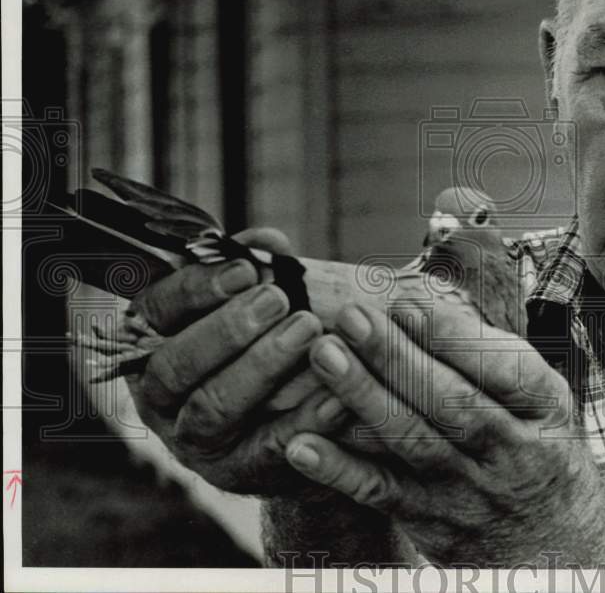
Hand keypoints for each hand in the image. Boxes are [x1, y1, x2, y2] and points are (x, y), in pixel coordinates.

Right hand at [125, 228, 341, 494]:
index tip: (246, 270)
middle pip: (177, 365)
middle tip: (278, 300)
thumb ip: (258, 272)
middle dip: (228, 329)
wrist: (295, 422)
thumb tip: (267, 244)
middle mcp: (161, 397)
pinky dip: (304, 421)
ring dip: (261, 368)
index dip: (197, 288)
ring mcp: (195, 441)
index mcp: (152, 343)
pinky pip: (267, 450)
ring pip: (214, 408)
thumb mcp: (255, 305)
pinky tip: (338, 395)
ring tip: (309, 331)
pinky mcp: (238, 473)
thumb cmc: (267, 344)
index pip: (156, 310)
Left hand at [282, 297, 604, 565]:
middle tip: (351, 316)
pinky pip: (382, 494)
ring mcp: (469, 491)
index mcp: (544, 407)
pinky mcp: (430, 522)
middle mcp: (511, 451)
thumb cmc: (534, 443)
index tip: (404, 304)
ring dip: (363, 397)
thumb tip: (423, 305)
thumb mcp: (540, 398)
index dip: (452, 338)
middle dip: (397, 357)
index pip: (504, 369)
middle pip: (451, 402)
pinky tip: (302, 444)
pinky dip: (340, 471)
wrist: (557, 541)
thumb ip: (491, 355)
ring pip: (413, 442)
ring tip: (325, 355)